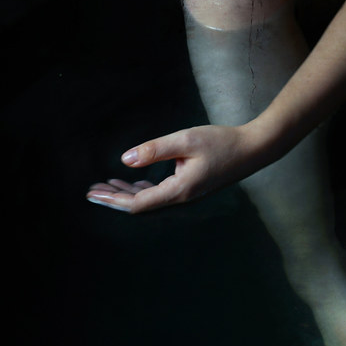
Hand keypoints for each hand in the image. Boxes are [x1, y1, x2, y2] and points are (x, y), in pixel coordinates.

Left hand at [86, 123, 262, 212]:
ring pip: (149, 199)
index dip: (112, 199)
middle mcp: (181, 197)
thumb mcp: (186, 140)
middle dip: (114, 197)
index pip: (136, 203)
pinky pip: (160, 192)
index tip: (92, 193)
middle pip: (139, 204)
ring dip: (126, 192)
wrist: (254, 149)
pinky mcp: (191, 187)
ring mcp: (186, 194)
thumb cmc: (222, 143)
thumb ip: (154, 150)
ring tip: (106, 184)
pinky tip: (133, 180)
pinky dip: (142, 188)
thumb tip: (125, 160)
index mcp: (178, 190)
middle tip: (91, 190)